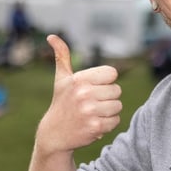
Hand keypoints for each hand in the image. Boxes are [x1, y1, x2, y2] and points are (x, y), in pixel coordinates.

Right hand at [36, 35, 122, 153]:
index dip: (105, 81)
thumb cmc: (62, 102)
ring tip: (92, 113)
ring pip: (118, 106)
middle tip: (91, 103)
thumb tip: (52, 36)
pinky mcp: (95, 127)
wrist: (54, 133)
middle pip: (117, 90)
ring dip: (108, 111)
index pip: (112, 73)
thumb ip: (62, 56)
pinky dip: (108, 124)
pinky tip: (94, 123)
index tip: (93, 88)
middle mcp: (84, 94)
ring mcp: (90, 111)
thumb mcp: (61, 79)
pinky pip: (116, 121)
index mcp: (79, 79)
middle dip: (107, 97)